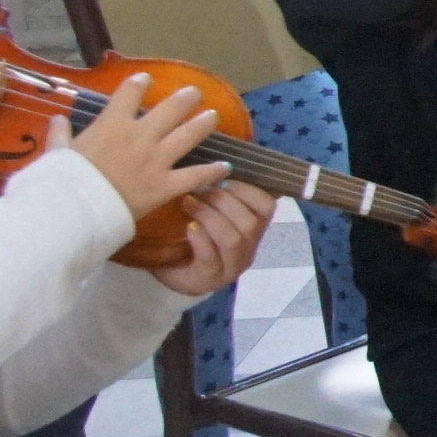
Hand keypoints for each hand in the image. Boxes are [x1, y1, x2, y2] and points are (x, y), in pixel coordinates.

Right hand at [54, 74, 228, 225]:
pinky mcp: (165, 185)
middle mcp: (140, 136)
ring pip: (188, 135)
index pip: (129, 92)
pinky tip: (225, 166)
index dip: (139, 83)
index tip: (145, 79)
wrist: (77, 209)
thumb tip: (57, 120)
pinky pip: (194, 176)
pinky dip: (212, 171)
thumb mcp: (57, 154)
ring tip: (213, 116)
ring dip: (203, 124)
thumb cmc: (65, 181)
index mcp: (112, 124)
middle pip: (170, 109)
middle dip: (185, 98)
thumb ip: (59, 136)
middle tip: (194, 93)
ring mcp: (156, 160)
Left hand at [144, 179, 274, 295]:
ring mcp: (230, 268)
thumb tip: (219, 157)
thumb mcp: (210, 208)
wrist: (169, 270)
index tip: (222, 174)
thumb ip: (219, 188)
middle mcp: (248, 249)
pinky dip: (200, 239)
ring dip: (209, 216)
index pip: (267, 206)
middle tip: (198, 187)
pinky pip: (210, 259)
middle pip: (250, 223)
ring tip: (187, 202)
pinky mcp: (208, 279)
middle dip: (223, 201)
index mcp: (254, 228)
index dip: (248, 189)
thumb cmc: (192, 231)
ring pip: (232, 239)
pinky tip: (188, 228)